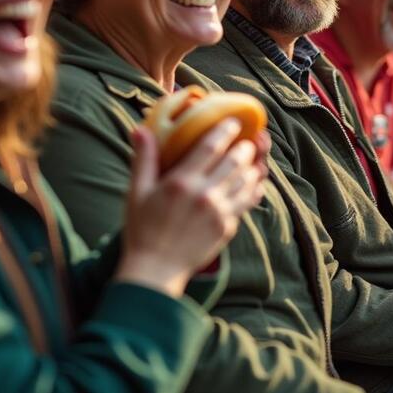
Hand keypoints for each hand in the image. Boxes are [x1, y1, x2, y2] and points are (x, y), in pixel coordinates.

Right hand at [116, 120, 266, 297]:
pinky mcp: (227, 227)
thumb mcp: (137, 192)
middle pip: (234, 161)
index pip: (210, 147)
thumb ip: (143, 159)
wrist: (155, 269)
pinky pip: (247, 202)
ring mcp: (218, 212)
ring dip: (252, 166)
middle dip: (244, 147)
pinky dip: (254, 189)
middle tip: (247, 141)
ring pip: (245, 180)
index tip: (233, 122)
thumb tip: (140, 129)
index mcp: (181, 182)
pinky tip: (255, 183)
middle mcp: (203, 194)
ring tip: (252, 159)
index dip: (225, 131)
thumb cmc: (142, 229)